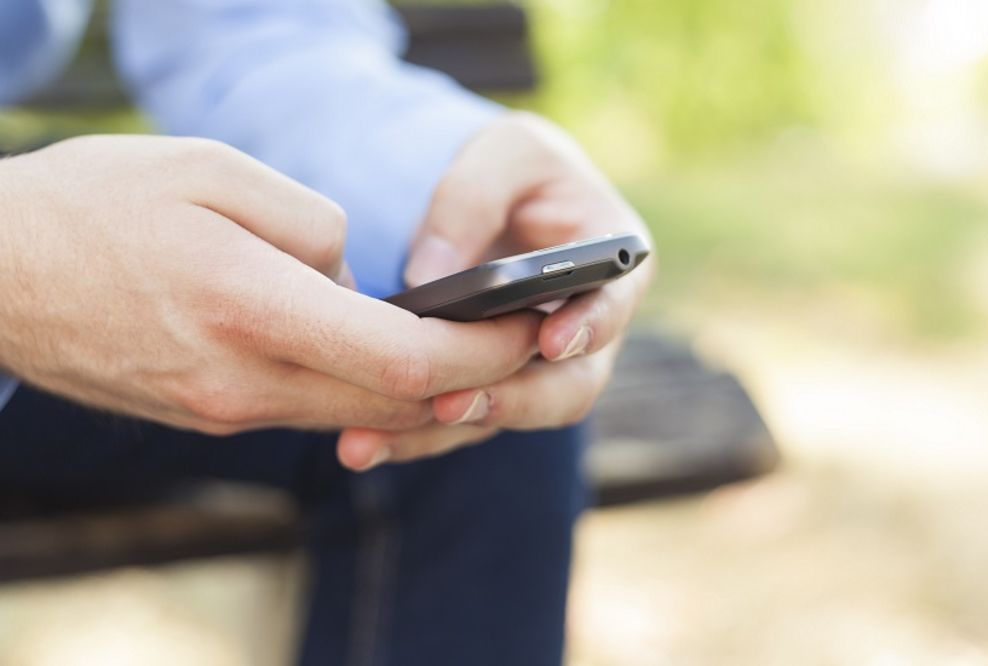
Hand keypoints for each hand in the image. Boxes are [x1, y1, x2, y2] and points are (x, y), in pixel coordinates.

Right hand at [0, 136, 541, 436]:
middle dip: (473, 379)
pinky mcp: (210, 415)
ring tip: (470, 351)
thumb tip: (358, 277)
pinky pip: (309, 411)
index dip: (481, 351)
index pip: (404, 359)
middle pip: (393, 402)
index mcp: (252, 310)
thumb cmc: (98, 205)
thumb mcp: (213, 172)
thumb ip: (313, 226)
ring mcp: (225, 410)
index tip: (527, 329)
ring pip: (355, 414)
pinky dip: (362, 393)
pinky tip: (383, 359)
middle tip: (522, 344)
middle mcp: (244, 380)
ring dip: (423, 393)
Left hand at [337, 112, 654, 468]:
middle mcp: (584, 331)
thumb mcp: (505, 152)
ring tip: (372, 440)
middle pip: (566, 388)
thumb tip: (430, 276)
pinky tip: (359, 442)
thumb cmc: (516, 170)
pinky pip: (462, 420)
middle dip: (509, 401)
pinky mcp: (493, 384)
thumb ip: (473, 199)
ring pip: (505, 415)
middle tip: (450, 404)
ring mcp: (539, 368)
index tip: (551, 341)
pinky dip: (412, 434)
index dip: (588, 328)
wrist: (496, 202)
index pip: (613, 306)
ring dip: (441, 432)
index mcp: (613, 267)